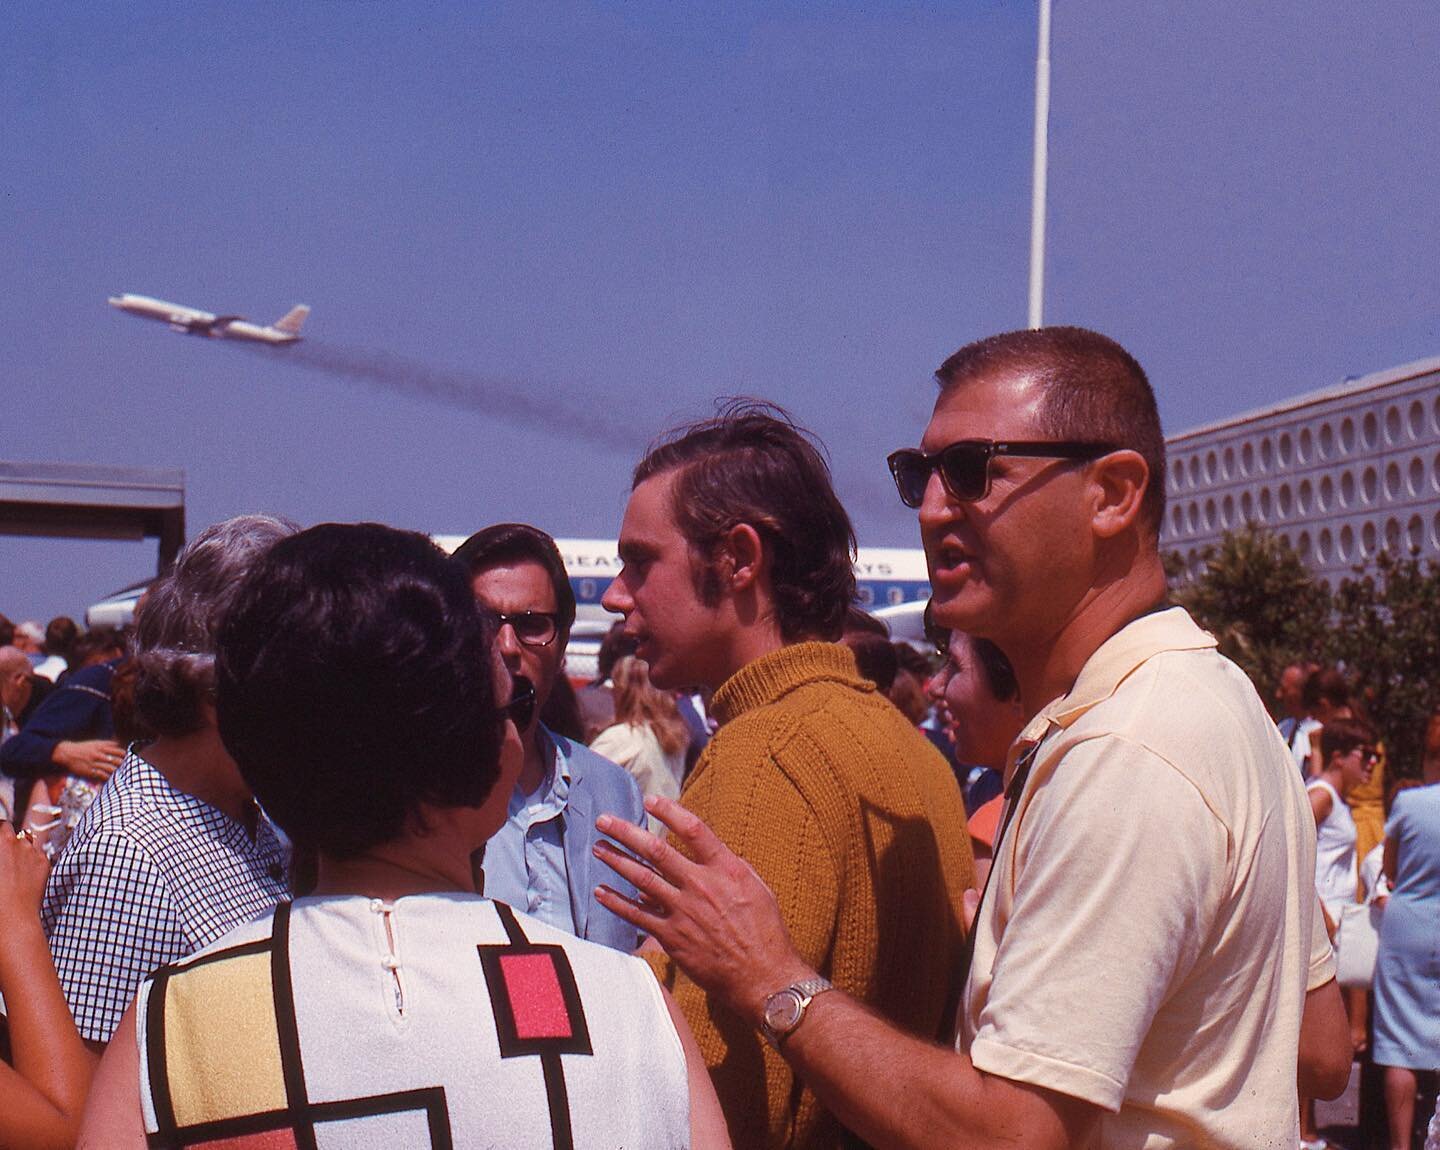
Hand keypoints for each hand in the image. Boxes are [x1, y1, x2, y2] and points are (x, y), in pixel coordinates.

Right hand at [0, 820, 52, 916]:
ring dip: (21, 850)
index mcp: (1, 841)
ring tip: (13, 870)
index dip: (0, 831)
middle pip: (13, 831)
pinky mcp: (45, 862)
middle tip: (4, 852)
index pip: (1, 825)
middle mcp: (17, 842)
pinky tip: (25, 878)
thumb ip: (0, 853)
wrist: (13, 915)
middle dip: (8, 838)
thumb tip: (3, 857)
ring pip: (27, 843)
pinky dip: (32, 862)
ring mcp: (33, 851)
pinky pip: (37, 856)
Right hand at [52, 739, 124, 780]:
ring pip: (110, 768)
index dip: (126, 756)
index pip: (119, 751)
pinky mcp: (89, 771)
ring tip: (122, 774)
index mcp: (102, 747)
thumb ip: (107, 744)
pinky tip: (112, 779)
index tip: (130, 758)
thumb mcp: (96, 743)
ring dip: (117, 772)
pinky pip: (102, 775)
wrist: (67, 753)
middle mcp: (99, 755)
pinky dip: (108, 777)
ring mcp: (94, 763)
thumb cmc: (83, 748)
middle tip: (128, 768)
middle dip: (123, 765)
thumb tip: (119, 744)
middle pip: (116, 761)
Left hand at [594, 795, 812, 1023]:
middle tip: (604, 821)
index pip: (693, 830)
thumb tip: (702, 855)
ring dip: (616, 861)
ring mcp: (683, 911)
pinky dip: (617, 903)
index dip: (669, 812)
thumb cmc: (765, 931)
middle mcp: (700, 885)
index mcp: (725, 869)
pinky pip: (637, 917)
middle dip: (626, 833)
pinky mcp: (672, 937)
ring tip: (598, 847)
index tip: (650, 801)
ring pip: (641, 879)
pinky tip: (600, 892)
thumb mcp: (756, 888)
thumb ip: (728, 868)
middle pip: (656, 851)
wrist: (763, 975)